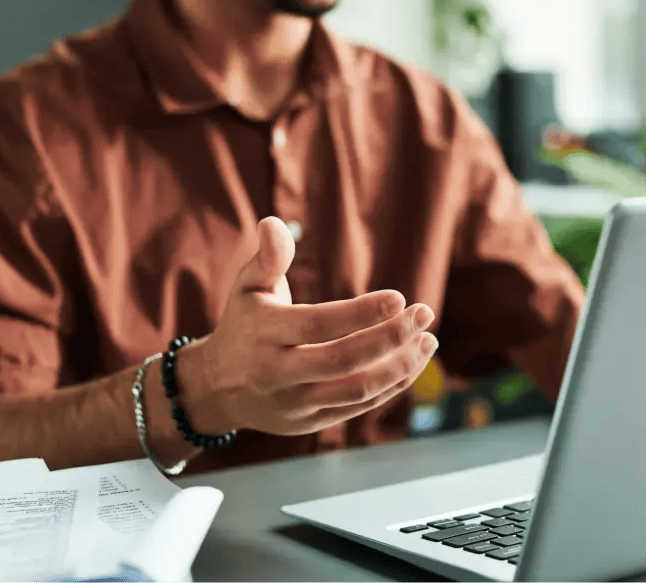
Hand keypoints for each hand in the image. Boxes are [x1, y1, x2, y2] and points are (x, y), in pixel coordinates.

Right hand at [191, 217, 437, 436]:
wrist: (218, 388)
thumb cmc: (243, 325)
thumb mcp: (247, 287)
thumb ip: (267, 257)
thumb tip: (273, 223)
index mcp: (264, 334)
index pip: (318, 324)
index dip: (361, 313)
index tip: (399, 298)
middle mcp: (278, 374)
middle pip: (343, 361)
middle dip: (390, 338)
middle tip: (425, 313)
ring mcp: (295, 404)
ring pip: (357, 390)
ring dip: (400, 366)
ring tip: (428, 340)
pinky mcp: (310, 423)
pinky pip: (358, 407)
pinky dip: (391, 386)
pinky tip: (411, 361)